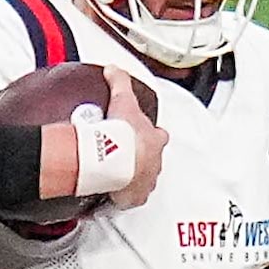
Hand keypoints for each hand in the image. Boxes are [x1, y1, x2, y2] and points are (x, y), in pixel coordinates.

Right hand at [99, 73, 167, 209]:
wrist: (114, 159)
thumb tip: (113, 69)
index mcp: (155, 140)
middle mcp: (154, 163)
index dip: (150, 136)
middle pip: (152, 160)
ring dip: (132, 177)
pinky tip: (109, 192)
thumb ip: (119, 81)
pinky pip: (128, 199)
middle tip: (125, 155)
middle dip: (142, 158)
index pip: (158, 137)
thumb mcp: (123, 99)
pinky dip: (120, 196)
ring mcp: (145, 181)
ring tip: (115, 173)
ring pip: (143, 181)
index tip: (139, 135)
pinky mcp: (132, 197)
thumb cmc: (123, 134)